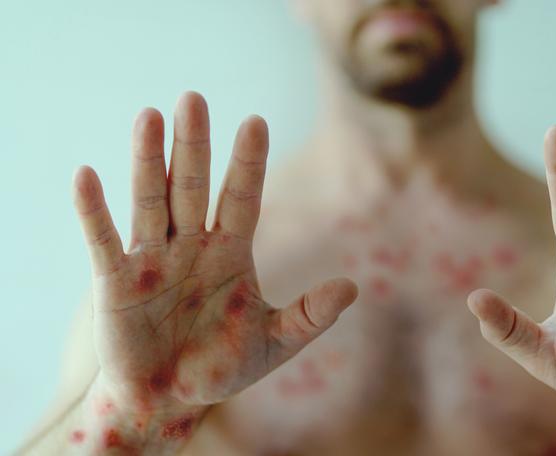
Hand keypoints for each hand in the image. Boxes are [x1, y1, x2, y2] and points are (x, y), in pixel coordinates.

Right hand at [73, 92, 356, 415]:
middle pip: (192, 187)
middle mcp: (191, 246)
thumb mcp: (273, 343)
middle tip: (193, 98)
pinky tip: (86, 176)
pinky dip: (94, 212)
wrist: (169, 400)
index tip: (256, 121)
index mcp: (230, 254)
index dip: (248, 164)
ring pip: (150, 201)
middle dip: (194, 146)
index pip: (242, 199)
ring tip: (149, 116)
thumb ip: (311, 316)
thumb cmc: (220, 366)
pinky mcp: (116, 283)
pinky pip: (103, 241)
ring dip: (147, 161)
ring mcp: (153, 260)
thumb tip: (353, 287)